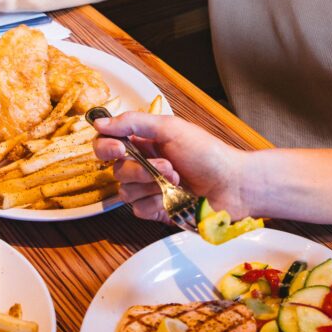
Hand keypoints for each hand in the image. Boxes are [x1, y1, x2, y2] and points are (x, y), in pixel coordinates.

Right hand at [92, 112, 250, 224]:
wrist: (232, 185)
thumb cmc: (208, 154)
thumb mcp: (171, 129)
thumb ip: (134, 123)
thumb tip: (100, 122)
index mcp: (145, 142)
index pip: (107, 143)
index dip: (105, 146)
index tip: (117, 148)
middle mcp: (144, 164)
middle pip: (115, 170)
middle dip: (140, 169)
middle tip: (166, 166)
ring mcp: (149, 189)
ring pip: (125, 191)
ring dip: (151, 185)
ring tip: (177, 180)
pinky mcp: (156, 210)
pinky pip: (138, 209)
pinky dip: (155, 203)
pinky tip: (173, 198)